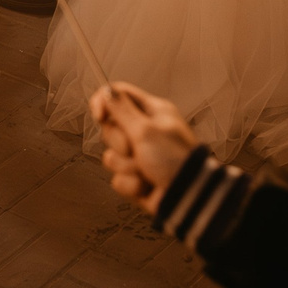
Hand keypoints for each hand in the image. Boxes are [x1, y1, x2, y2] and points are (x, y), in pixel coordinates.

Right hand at [88, 82, 197, 212]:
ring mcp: (140, 155)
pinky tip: (146, 186)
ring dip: (127, 166)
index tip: (100, 116)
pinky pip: (118, 178)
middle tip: (134, 148)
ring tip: (146, 170)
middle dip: (118, 142)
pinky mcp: (136, 178)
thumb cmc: (174, 159)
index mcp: (152, 111)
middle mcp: (145, 131)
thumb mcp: (146, 130)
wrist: (188, 197)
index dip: (104, 102)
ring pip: (112, 156)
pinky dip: (131, 184)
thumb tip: (106, 90)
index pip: (119, 95)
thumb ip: (122, 110)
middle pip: (111, 127)